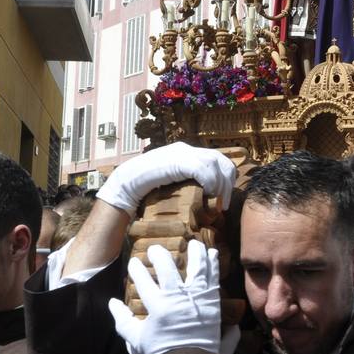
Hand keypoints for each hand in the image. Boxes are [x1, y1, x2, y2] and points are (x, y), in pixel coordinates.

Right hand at [94, 142, 236, 215]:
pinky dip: (210, 182)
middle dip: (227, 182)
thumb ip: (188, 182)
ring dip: (220, 185)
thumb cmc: (147, 188)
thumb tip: (208, 195)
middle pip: (219, 159)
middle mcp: (185, 149)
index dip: (225, 178)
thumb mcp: (173, 183)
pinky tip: (207, 194)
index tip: (223, 199)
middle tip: (224, 204)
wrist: (126, 184)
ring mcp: (180, 153)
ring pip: (214, 163)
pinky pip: (203, 169)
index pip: (216, 158)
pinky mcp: (176, 161)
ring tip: (217, 202)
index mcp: (185, 152)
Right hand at [107, 241, 220, 353]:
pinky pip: (213, 278)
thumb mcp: (136, 342)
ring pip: (197, 267)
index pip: (143, 281)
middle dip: (159, 255)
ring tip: (192, 242)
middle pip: (168, 268)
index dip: (137, 269)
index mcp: (158, 307)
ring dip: (194, 252)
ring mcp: (198, 300)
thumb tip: (112, 303)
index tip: (134, 262)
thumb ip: (123, 321)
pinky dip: (213, 264)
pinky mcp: (213, 304)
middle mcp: (178, 298)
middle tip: (154, 249)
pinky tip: (212, 253)